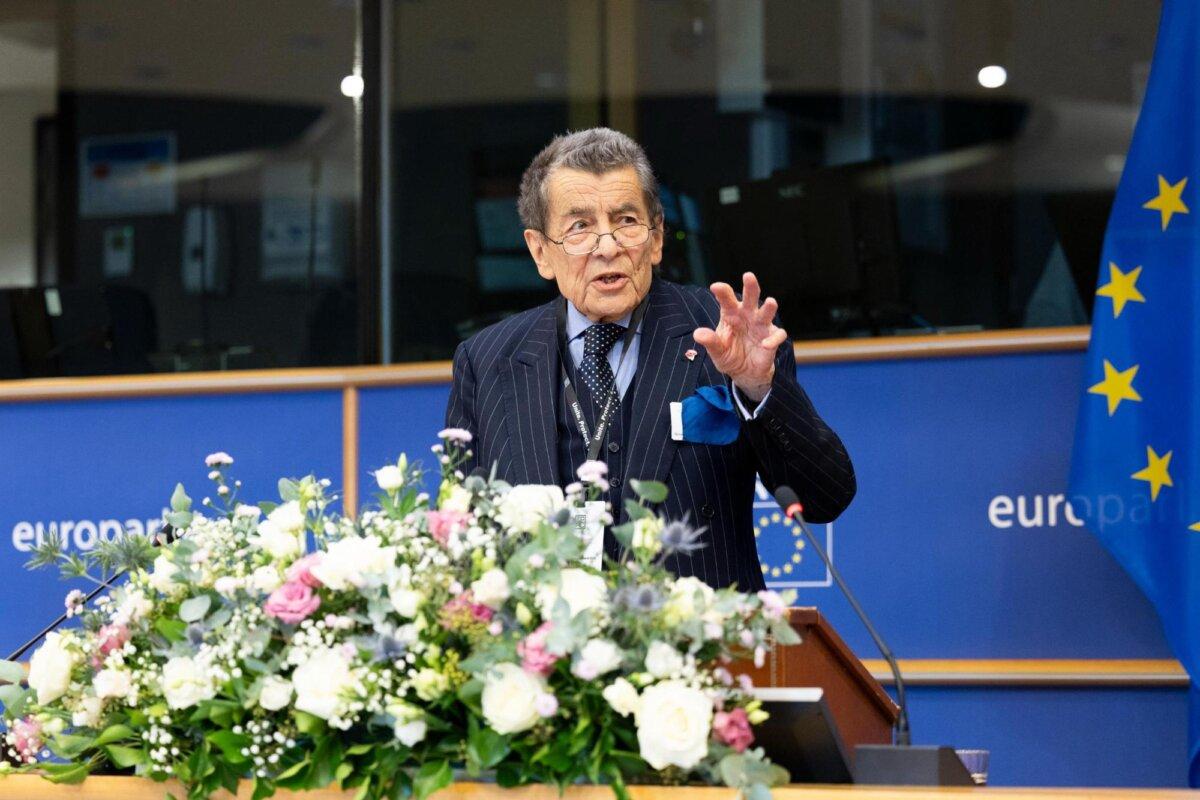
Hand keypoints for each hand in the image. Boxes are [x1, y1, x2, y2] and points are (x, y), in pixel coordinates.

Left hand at [693, 272, 787, 401]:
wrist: (745, 372)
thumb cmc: (730, 355)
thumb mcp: (717, 351)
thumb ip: (710, 342)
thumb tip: (698, 334)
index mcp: (731, 314)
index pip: (727, 300)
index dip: (722, 292)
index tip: (715, 287)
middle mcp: (748, 315)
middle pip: (750, 298)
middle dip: (751, 287)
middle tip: (748, 276)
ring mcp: (761, 325)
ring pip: (767, 312)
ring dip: (769, 307)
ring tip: (771, 301)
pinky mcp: (772, 337)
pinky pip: (777, 335)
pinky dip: (773, 339)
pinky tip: (765, 345)